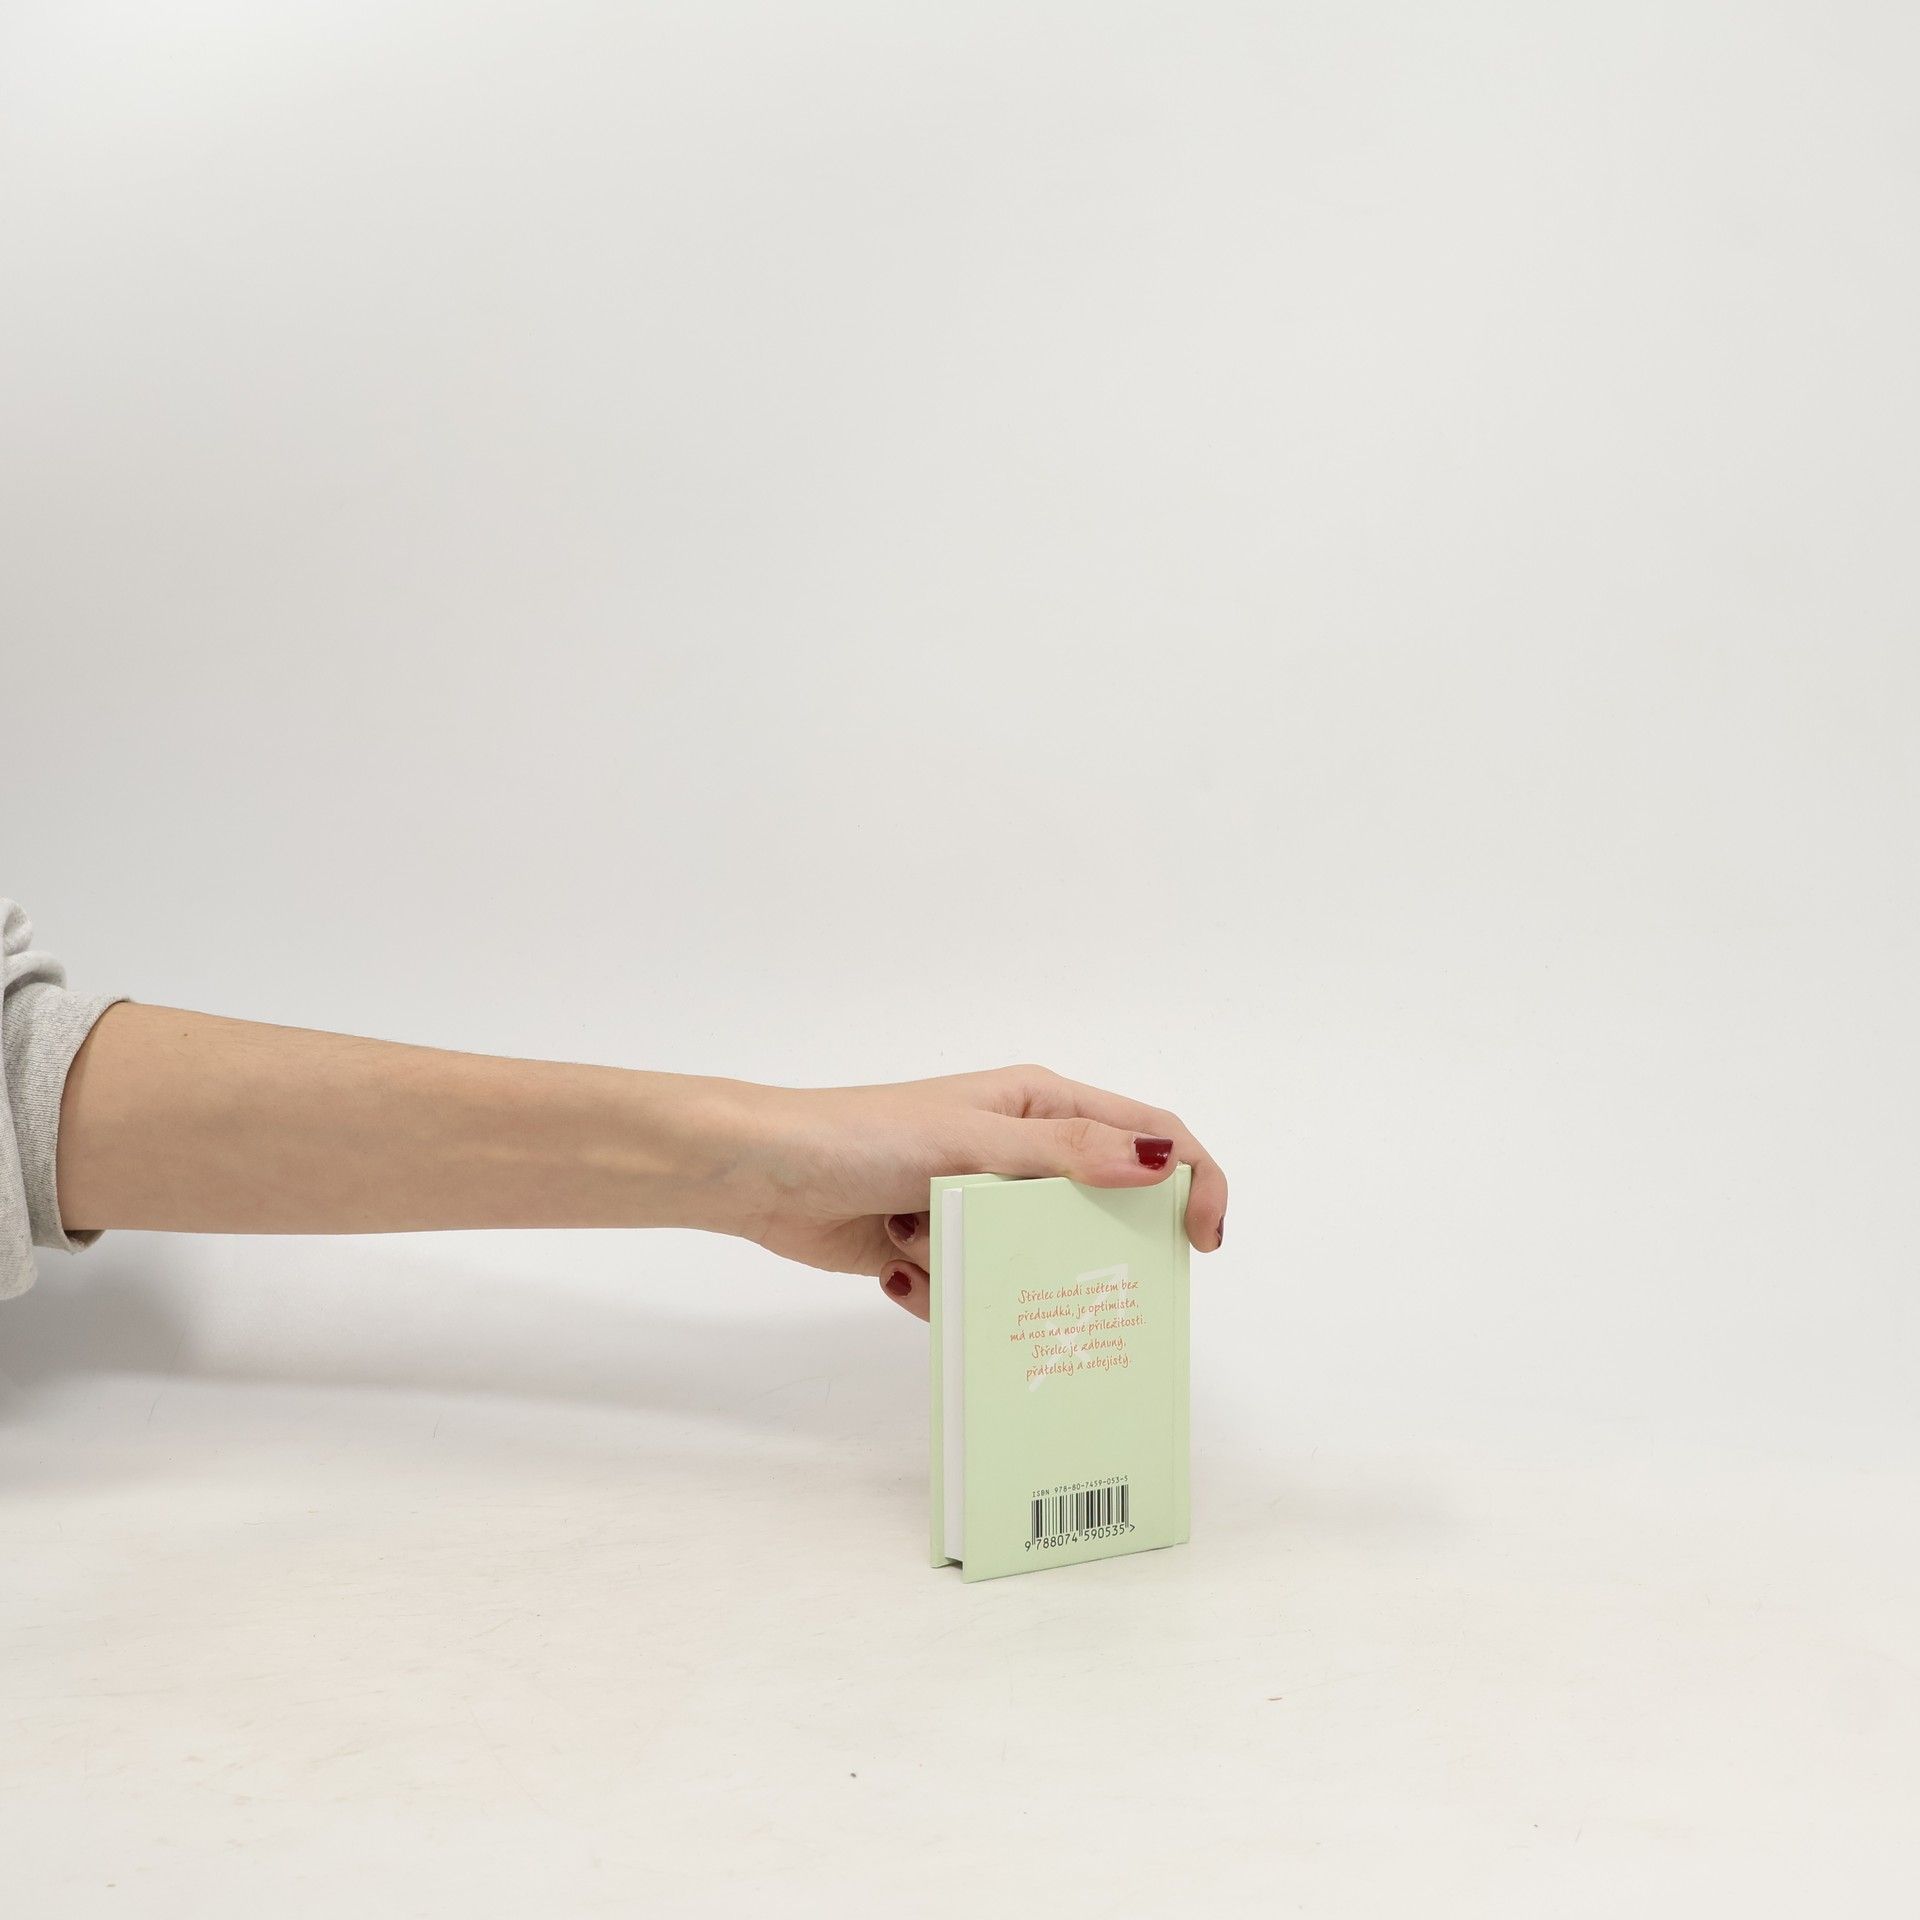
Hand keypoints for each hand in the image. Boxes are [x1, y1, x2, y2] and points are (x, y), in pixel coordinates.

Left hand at [707, 1063, 1228, 1320]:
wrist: (758, 1174)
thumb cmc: (862, 1136)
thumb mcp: (972, 1140)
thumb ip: (1068, 1153)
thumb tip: (1162, 1159)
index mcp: (1040, 1106)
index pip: (1149, 1134)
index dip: (1191, 1180)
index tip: (1202, 1245)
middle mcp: (1018, 1150)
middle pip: (1092, 1210)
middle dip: (1071, 1251)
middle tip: (1052, 1280)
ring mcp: (975, 1201)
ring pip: (1028, 1260)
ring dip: (981, 1268)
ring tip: (925, 1246)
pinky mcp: (936, 1246)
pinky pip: (973, 1287)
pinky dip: (937, 1288)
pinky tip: (892, 1262)